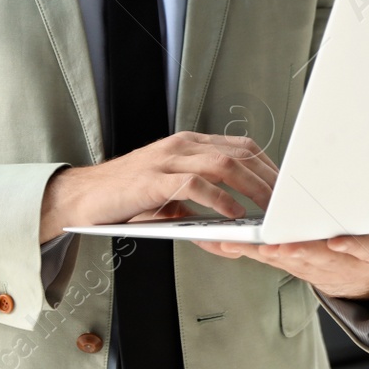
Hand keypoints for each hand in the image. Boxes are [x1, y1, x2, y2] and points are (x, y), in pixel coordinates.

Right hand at [39, 132, 277, 241]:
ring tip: (267, 209)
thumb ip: (200, 202)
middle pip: (239, 154)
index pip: (241, 146)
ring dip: (250, 188)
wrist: (82, 197)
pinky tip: (232, 215)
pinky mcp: (153, 180)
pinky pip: (194, 185)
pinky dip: (218, 200)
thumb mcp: (169, 194)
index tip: (286, 188)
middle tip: (285, 203)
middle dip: (267, 178)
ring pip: (222, 165)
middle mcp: (181, 146)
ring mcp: (167, 160)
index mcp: (189, 143)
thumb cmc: (127, 196)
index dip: (268, 166)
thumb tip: (232, 225)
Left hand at [193, 222, 368, 299]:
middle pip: (306, 251)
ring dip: (251, 246)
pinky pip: (253, 250)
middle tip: (270, 241)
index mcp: (359, 251)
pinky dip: (230, 244)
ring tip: (226, 236)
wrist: (359, 278)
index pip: (352, 249)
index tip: (333, 241)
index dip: (342, 246)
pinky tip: (206, 234)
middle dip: (287, 246)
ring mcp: (301, 258)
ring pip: (274, 252)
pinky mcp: (281, 253)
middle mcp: (326, 257)